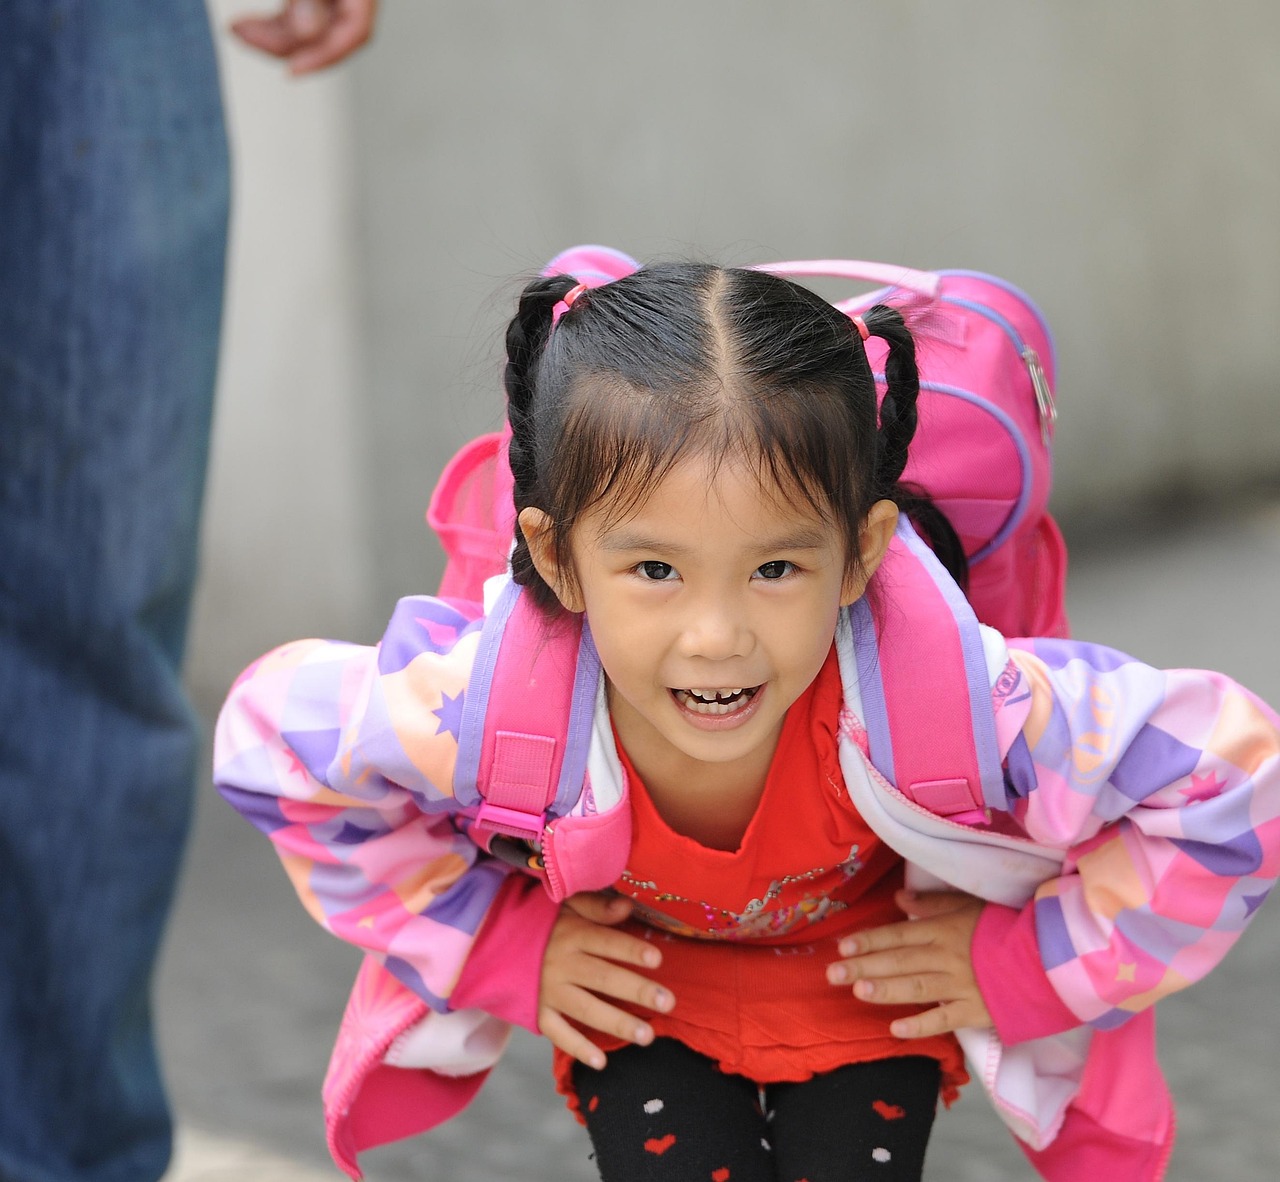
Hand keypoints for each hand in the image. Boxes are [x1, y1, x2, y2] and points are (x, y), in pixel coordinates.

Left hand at [231, 0, 378, 74]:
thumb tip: (306, 32)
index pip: (357, 32)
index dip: (325, 55)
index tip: (292, 69)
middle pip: (327, 35)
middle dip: (283, 42)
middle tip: (245, 36)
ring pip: (307, 30)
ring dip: (270, 35)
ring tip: (237, 31)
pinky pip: (296, 18)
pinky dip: (272, 25)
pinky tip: (246, 26)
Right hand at [539, 892, 673, 1069]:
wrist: (492, 941)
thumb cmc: (541, 923)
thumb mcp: (564, 905)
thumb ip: (595, 907)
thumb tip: (627, 906)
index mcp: (571, 934)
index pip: (605, 942)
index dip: (630, 950)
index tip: (657, 960)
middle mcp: (561, 964)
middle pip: (602, 978)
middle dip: (636, 991)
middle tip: (667, 1002)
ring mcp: (549, 991)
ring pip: (586, 1009)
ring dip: (617, 1023)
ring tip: (647, 1036)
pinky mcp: (538, 1012)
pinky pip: (558, 1033)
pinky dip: (577, 1048)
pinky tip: (601, 1061)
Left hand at [826, 889, 990, 1037]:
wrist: (1049, 956)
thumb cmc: (1005, 926)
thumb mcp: (969, 904)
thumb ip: (933, 903)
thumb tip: (898, 899)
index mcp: (944, 929)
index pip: (899, 934)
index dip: (870, 940)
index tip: (842, 946)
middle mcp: (946, 957)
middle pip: (899, 961)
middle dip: (864, 966)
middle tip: (832, 973)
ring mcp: (961, 985)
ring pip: (916, 987)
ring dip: (886, 989)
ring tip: (858, 991)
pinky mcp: (976, 1011)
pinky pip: (944, 1019)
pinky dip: (921, 1025)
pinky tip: (895, 1030)